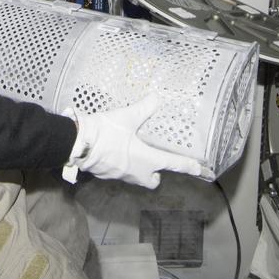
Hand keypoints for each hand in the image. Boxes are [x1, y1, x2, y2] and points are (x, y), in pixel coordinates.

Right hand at [61, 94, 202, 188]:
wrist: (77, 144)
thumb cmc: (106, 133)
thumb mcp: (127, 116)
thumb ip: (144, 108)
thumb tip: (157, 97)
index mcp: (147, 159)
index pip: (174, 164)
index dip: (189, 166)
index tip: (201, 170)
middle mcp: (137, 172)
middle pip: (152, 181)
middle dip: (156, 175)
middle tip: (155, 163)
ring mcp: (121, 175)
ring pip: (136, 178)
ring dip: (139, 170)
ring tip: (135, 155)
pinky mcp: (107, 174)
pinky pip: (120, 173)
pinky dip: (122, 166)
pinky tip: (117, 153)